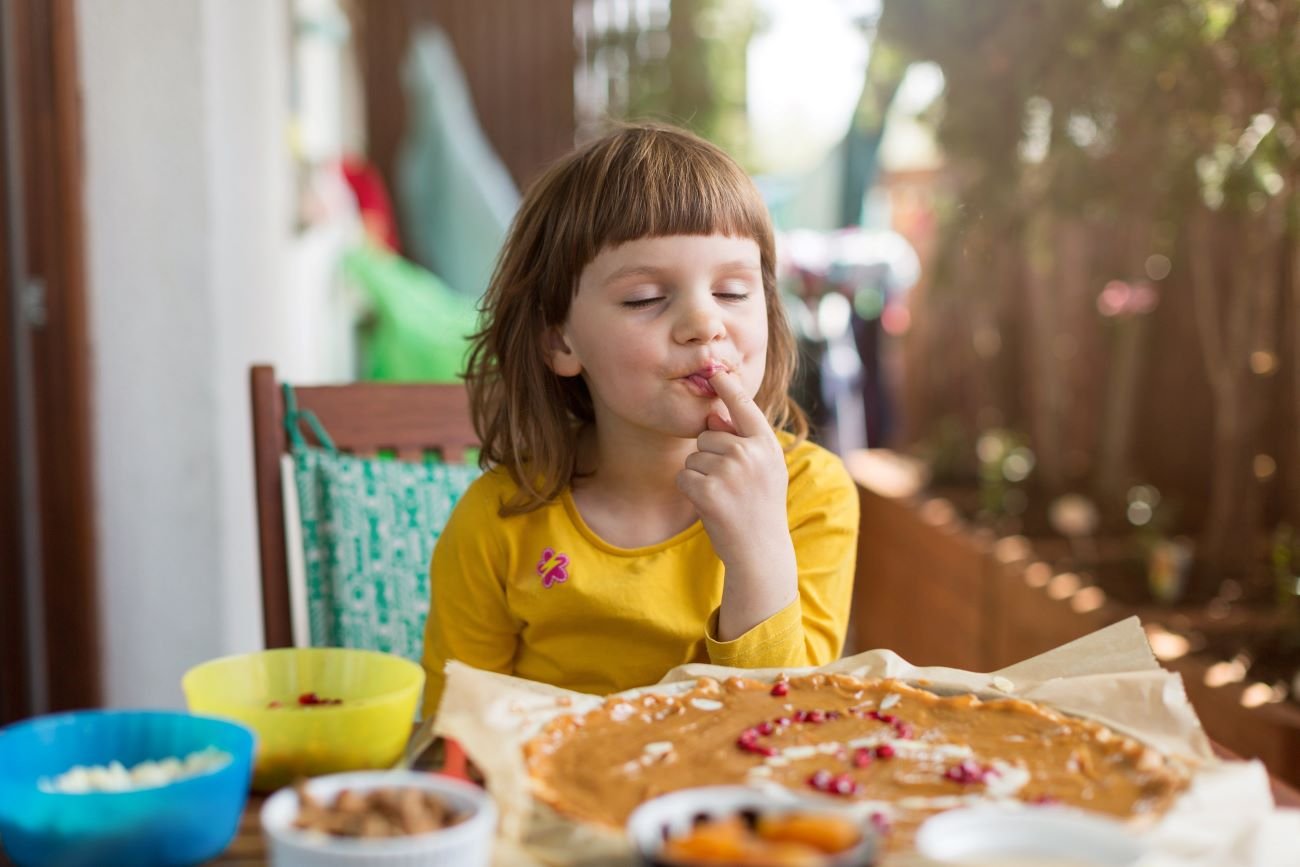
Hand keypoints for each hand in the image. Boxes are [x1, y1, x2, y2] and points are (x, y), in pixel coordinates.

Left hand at [676, 370, 797, 637]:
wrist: (760, 552)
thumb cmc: (759, 508)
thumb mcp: (762, 470)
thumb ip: (742, 440)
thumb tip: (713, 414)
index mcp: (767, 446)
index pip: (745, 408)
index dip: (729, 387)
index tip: (717, 370)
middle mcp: (750, 453)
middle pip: (708, 434)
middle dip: (710, 456)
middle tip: (731, 486)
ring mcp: (730, 471)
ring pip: (694, 455)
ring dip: (700, 475)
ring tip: (724, 497)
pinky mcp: (709, 490)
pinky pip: (684, 475)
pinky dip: (690, 490)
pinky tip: (710, 505)